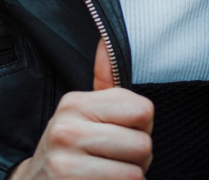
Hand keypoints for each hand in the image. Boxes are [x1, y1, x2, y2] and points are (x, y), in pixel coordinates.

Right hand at [8, 39, 153, 178]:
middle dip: (139, 158)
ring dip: (131, 178)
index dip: (143, 125)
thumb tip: (105, 43)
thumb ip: (103, 80)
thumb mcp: (81, 113)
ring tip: (110, 174)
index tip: (125, 131)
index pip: (142, 109)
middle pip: (142, 144)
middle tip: (118, 159)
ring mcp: (66, 164)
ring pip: (135, 173)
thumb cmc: (68, 148)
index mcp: (75, 103)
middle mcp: (67, 129)